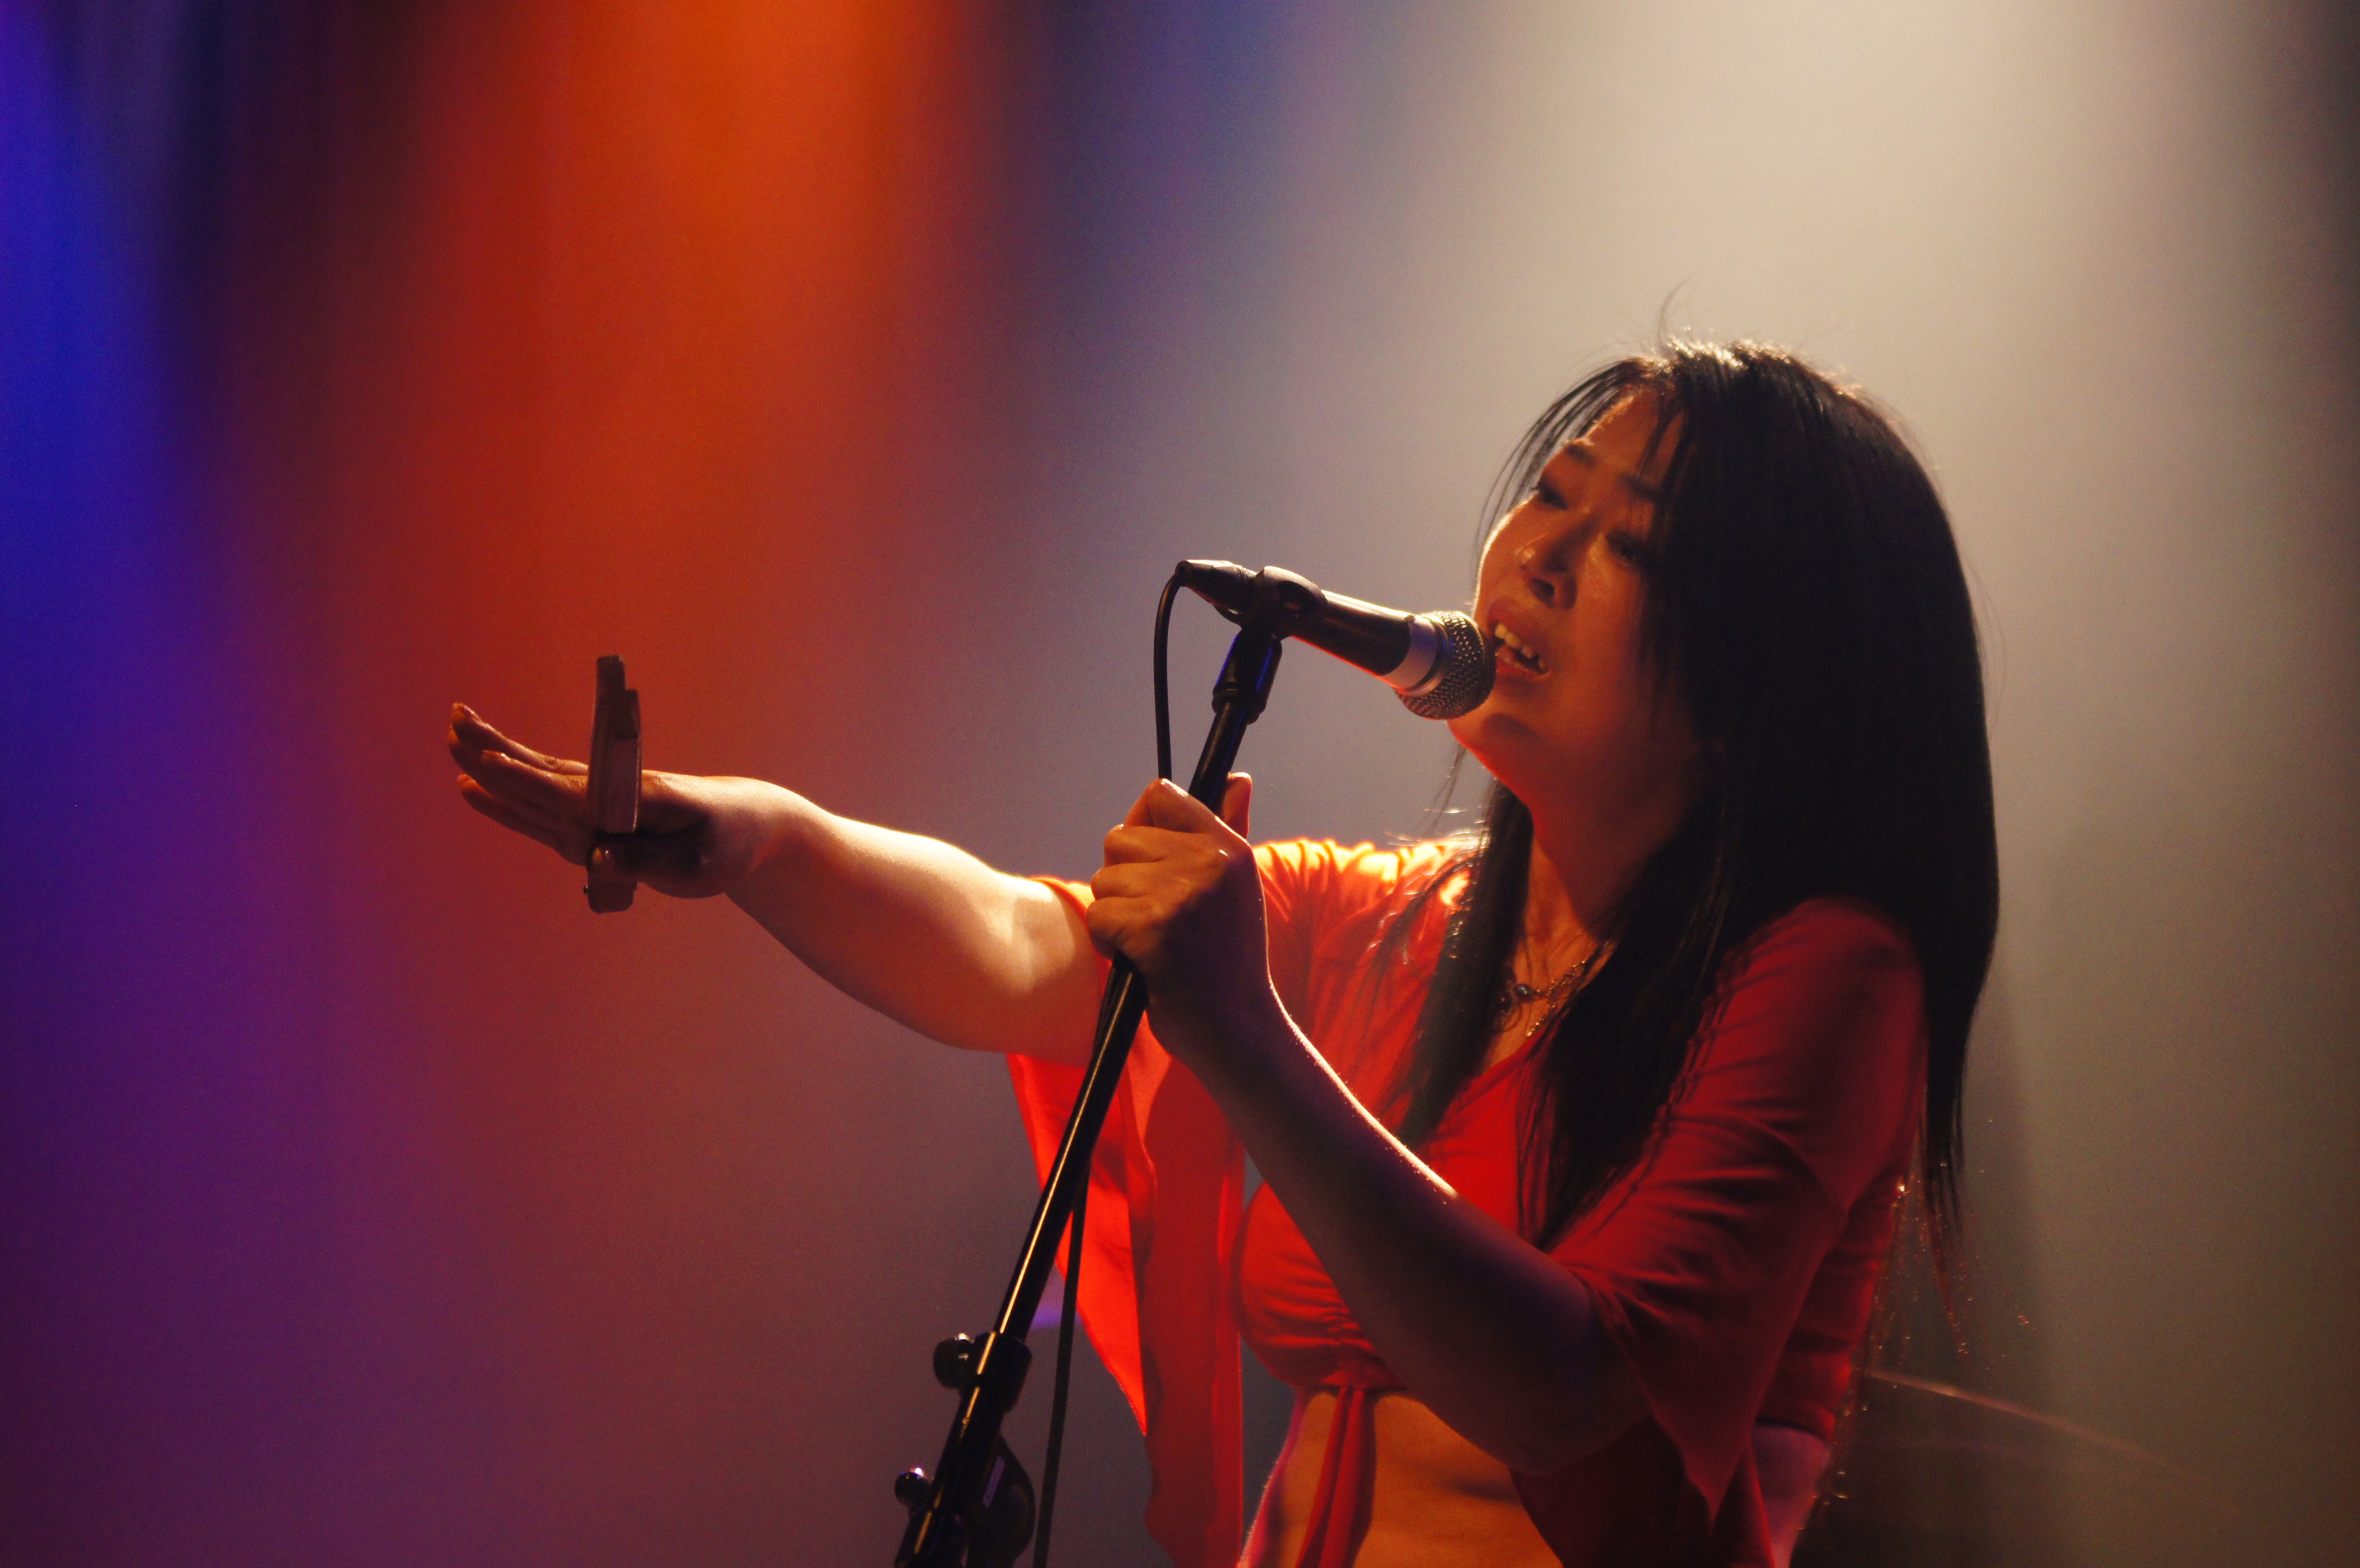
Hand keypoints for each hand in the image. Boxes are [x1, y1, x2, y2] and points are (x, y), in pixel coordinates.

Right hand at [448, 704, 789, 899]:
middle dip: (496, 753)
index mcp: (635, 799)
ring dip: (497, 759)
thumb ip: (646, 862)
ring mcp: (601, 800)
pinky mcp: (598, 812)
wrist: (746, 823)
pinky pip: (547, 802)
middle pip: (543, 775)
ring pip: (539, 780)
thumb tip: (595, 859)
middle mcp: (611, 792)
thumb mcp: (696, 863)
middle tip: (453, 724)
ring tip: (455, 737)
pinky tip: (478, 783)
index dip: (527, 783)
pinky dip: (513, 793)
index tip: (487, 765)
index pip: (572, 793)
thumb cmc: (725, 843)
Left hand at [1086, 775, 1274, 1060]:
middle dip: (1122, 881)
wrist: (1238, 1027)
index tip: (1150, 862)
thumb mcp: (1236, 888)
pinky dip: (1108, 942)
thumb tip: (1237, 778)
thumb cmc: (1228, 959)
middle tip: (1153, 917)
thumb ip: (1229, 827)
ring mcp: (1181, 895)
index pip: (1160, 795)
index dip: (1141, 827)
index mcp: (1227, 847)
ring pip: (1104, 880)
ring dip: (1114, 915)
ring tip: (1149, 942)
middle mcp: (1208, 862)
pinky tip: (1139, 960)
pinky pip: (1098, 916)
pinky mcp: (1154, 930)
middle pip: (1119, 839)